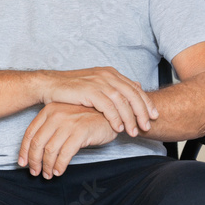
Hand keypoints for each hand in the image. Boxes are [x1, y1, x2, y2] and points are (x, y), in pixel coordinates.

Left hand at [18, 103, 116, 178]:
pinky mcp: (81, 131)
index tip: (23, 164)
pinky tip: (59, 171)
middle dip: (34, 161)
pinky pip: (65, 154)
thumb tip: (34, 152)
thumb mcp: (65, 118)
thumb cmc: (87, 119)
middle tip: (35, 172)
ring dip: (47, 166)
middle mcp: (57, 114)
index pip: (30, 133)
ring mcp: (69, 122)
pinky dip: (60, 165)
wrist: (111, 113)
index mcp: (49, 110)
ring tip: (49, 174)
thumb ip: (50, 129)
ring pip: (50, 150)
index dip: (24, 151)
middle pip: (38, 143)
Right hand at [40, 67, 157, 136]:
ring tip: (134, 132)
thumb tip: (135, 85)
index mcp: (110, 73)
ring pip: (122, 101)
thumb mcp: (96, 86)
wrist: (50, 85)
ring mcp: (98, 82)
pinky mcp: (89, 90)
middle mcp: (107, 75)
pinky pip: (108, 106)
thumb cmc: (73, 89)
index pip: (134, 88)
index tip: (154, 115)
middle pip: (132, 94)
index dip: (146, 102)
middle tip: (147, 126)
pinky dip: (115, 118)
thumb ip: (114, 87)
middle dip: (142, 111)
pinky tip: (118, 128)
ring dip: (130, 118)